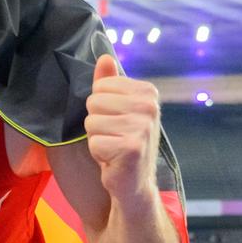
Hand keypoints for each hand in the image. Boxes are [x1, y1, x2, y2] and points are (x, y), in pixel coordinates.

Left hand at [85, 53, 159, 199]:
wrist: (134, 185)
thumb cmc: (122, 144)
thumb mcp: (117, 110)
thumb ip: (109, 84)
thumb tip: (104, 57)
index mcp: (147, 92)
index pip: (100, 86)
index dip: (101, 108)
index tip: (116, 122)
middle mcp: (149, 107)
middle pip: (93, 102)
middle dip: (97, 124)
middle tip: (114, 138)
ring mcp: (143, 127)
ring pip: (91, 122)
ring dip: (97, 139)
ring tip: (114, 148)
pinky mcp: (132, 147)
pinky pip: (94, 142)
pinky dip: (99, 155)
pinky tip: (114, 160)